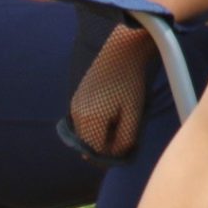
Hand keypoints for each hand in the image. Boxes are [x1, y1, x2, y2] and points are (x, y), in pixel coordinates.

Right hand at [65, 23, 152, 162]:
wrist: (122, 51)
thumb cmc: (131, 82)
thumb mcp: (133, 113)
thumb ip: (125, 139)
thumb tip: (117, 155)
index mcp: (91, 119)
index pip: (95, 152)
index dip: (110, 156)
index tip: (125, 149)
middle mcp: (77, 114)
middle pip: (87, 145)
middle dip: (104, 147)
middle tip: (124, 136)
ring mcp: (74, 105)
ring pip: (84, 134)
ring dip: (99, 136)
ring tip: (119, 122)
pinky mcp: (77, 98)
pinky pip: (83, 122)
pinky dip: (95, 125)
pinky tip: (111, 112)